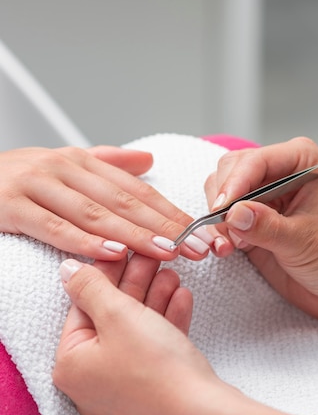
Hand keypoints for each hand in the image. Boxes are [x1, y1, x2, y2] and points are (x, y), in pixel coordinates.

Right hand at [0, 146, 212, 260]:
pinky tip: (111, 253)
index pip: (138, 190)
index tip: (203, 233)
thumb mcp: (65, 164)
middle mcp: (66, 169)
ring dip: (135, 235)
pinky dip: (84, 241)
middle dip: (166, 227)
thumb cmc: (21, 176)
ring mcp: (40, 186)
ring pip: (96, 213)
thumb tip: (149, 160)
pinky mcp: (13, 206)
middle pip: (126, 202)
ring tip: (168, 251)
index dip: (172, 212)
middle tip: (199, 247)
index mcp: (84, 161)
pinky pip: (54, 227)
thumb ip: (108, 163)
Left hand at [53, 254, 218, 414]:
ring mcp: (122, 388)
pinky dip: (166, 323)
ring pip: (135, 331)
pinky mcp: (151, 391)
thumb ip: (90, 287)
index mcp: (70, 365)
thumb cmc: (154, 366)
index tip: (125, 250)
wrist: (203, 414)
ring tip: (173, 273)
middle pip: (111, 318)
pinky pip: (152, 349)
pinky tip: (182, 297)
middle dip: (136, 284)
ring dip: (155, 299)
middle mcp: (91, 381)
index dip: (107, 273)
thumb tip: (66, 270)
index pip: (83, 306)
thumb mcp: (118, 315)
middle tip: (152, 257)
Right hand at [205, 137, 317, 321]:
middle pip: (229, 171)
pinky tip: (227, 250)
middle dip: (222, 201)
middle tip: (226, 233)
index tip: (221, 211)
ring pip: (219, 192)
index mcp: (300, 160)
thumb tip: (232, 214)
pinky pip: (221, 218)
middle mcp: (278, 171)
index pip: (254, 161)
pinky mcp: (250, 219)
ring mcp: (262, 195)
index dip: (234, 184)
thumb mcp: (304, 241)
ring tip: (228, 246)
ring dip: (216, 220)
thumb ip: (267, 227)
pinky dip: (217, 232)